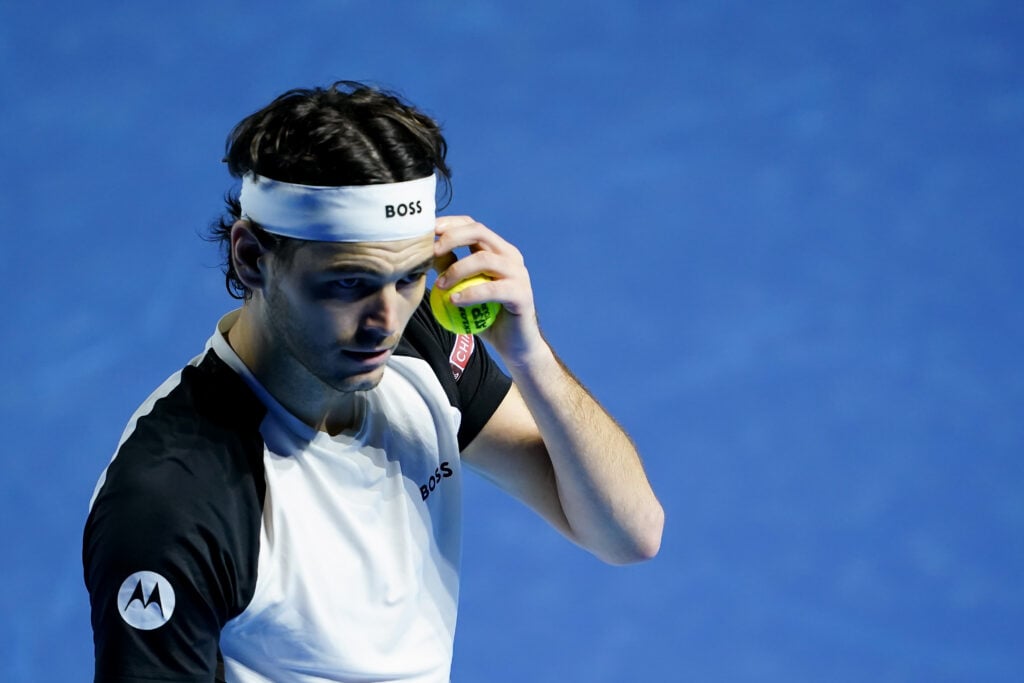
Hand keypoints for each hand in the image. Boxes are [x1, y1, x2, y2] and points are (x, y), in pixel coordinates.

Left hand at [433, 216, 546, 365]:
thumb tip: (425, 253)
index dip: (450, 224)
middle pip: (479, 232)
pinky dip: (470, 293)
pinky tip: (454, 301)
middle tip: (431, 252)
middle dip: (451, 237)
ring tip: (440, 285)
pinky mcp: (521, 294)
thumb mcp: (461, 290)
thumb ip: (448, 269)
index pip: (472, 226)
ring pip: (484, 259)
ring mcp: (519, 273)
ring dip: (457, 269)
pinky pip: (493, 289)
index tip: (428, 231)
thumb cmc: (486, 317)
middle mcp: (510, 256)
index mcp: (497, 250)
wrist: (514, 345)